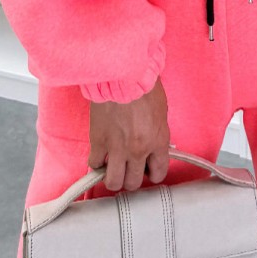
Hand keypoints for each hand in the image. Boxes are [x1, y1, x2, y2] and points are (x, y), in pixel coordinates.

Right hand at [88, 76, 170, 192]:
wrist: (122, 75)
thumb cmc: (145, 88)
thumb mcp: (162, 113)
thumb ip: (158, 134)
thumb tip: (153, 147)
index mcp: (158, 142)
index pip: (158, 173)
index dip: (152, 173)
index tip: (148, 169)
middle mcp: (138, 150)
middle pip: (133, 183)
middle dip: (131, 178)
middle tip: (129, 168)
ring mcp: (117, 148)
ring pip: (113, 182)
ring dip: (113, 178)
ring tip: (113, 168)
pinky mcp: (98, 142)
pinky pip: (94, 165)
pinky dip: (96, 164)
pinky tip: (100, 156)